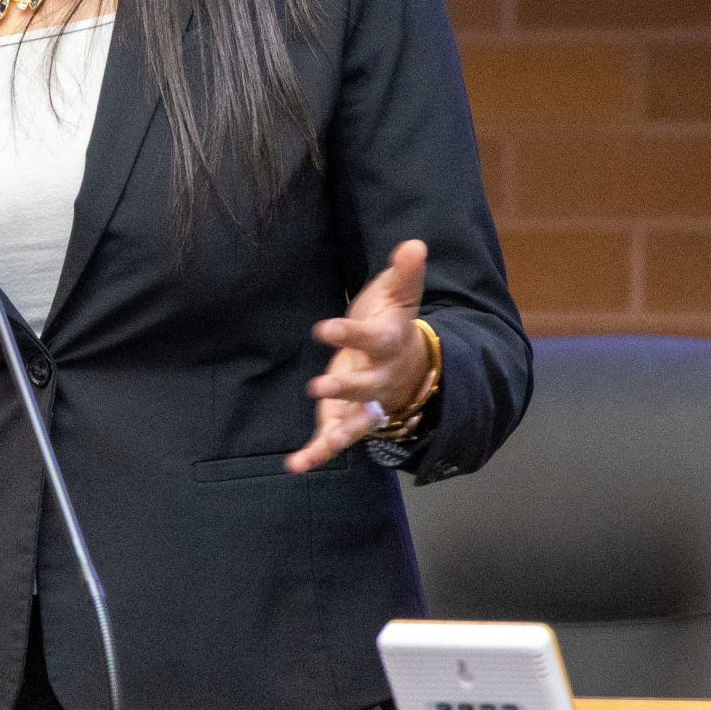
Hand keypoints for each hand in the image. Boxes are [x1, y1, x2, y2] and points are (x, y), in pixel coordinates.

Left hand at [287, 239, 431, 473]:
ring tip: (321, 446)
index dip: (350, 334)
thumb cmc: (395, 324)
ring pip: (356, 422)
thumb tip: (414, 243)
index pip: (371, 339)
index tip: (325, 328)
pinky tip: (296, 465)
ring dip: (339, 433)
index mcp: (388, 344)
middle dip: (345, 387)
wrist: (410, 365)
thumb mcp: (401, 295)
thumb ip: (405, 273)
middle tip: (319, 385)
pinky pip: (335, 439)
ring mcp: (366, 404)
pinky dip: (318, 453)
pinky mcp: (349, 419)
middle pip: (365, 387)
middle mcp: (379, 379)